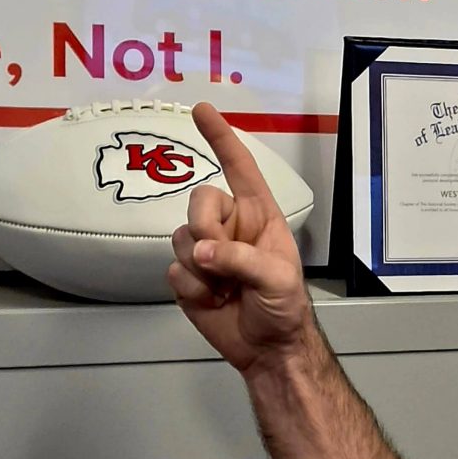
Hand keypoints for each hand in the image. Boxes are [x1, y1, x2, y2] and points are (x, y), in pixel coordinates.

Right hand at [169, 102, 312, 373]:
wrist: (269, 349)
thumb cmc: (284, 306)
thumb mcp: (277, 279)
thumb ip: (240, 259)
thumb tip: (200, 251)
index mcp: (258, 214)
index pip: (238, 166)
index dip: (221, 137)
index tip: (202, 110)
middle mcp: (229, 225)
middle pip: (198, 202)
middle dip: (206, 229)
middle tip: (224, 261)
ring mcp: (205, 250)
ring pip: (180, 238)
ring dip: (201, 268)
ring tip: (227, 289)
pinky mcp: (187, 277)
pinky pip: (173, 270)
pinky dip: (192, 289)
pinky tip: (214, 301)